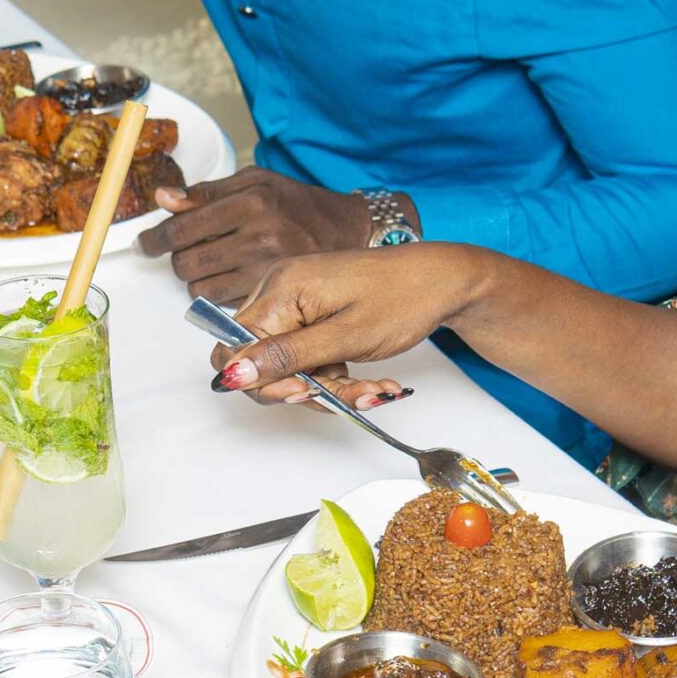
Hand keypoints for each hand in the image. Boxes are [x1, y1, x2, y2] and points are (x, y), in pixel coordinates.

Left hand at [136, 167, 394, 303]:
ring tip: (215, 264)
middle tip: (188, 252)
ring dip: (197, 278)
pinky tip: (232, 278)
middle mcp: (260, 235)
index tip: (146, 243)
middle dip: (179, 259)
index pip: (182, 226)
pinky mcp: (272, 295)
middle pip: (186, 261)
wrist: (349, 231)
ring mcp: (267, 268)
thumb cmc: (297, 204)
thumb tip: (163, 198)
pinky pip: (222, 303)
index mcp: (252, 200)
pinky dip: (217, 294)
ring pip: (200, 287)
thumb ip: (207, 192)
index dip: (156, 238)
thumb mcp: (256, 182)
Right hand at [208, 244, 493, 408]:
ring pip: (288, 366)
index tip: (304, 392)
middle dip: (304, 388)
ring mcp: (296, 302)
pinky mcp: (312, 314)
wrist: (444, 281)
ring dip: (328, 387)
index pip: (234, 347)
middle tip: (348, 395)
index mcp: (281, 289)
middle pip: (260, 360)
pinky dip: (334, 375)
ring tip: (374, 390)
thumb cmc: (402, 299)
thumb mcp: (345, 337)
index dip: (261, 379)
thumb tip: (232, 375)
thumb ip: (286, 357)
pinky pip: (306, 356)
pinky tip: (369, 381)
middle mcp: (280, 291)